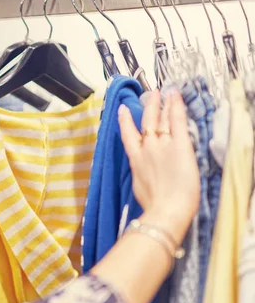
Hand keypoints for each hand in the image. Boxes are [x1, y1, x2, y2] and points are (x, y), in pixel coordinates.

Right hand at [118, 89, 199, 240]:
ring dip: (162, 103)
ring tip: (164, 92)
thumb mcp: (140, 188)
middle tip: (150, 94)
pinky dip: (176, 106)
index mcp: (136, 161)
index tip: (123, 110)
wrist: (165, 210)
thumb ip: (142, 176)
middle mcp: (147, 149)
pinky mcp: (180, 146)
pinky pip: (177, 121)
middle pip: (145, 122)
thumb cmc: (153, 207)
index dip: (124, 121)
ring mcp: (162, 145)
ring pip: (161, 118)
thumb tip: (145, 174)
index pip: (128, 135)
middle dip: (148, 106)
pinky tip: (176, 96)